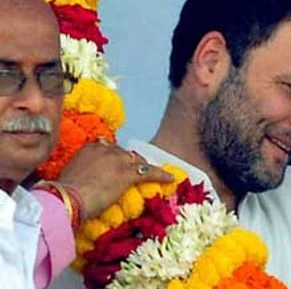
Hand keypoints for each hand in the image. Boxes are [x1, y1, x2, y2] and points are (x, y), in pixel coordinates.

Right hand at [57, 140, 172, 220]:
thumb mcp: (70, 174)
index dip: (115, 156)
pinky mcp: (128, 174)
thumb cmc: (63, 193)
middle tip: (133, 171)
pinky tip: (170, 179)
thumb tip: (83, 179)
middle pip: (125, 153)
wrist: (67, 199)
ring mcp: (118, 161)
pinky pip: (149, 172)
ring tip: (149, 174)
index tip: (117, 163)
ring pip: (137, 161)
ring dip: (143, 167)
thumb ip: (81, 170)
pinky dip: (161, 175)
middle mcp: (106, 150)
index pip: (108, 147)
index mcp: (90, 148)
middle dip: (130, 161)